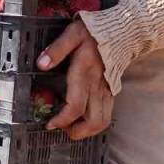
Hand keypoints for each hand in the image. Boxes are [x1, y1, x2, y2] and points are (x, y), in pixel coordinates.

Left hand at [37, 18, 113, 139]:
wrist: (122, 31)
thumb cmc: (94, 32)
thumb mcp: (72, 34)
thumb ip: (57, 49)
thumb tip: (41, 64)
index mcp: (85, 74)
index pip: (75, 106)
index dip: (62, 120)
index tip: (50, 124)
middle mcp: (97, 86)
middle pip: (93, 121)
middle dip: (77, 132)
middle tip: (62, 129)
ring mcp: (107, 91)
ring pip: (103, 121)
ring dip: (88, 130)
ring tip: (72, 127)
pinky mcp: (112, 91)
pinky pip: (107, 114)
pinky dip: (96, 122)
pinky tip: (84, 118)